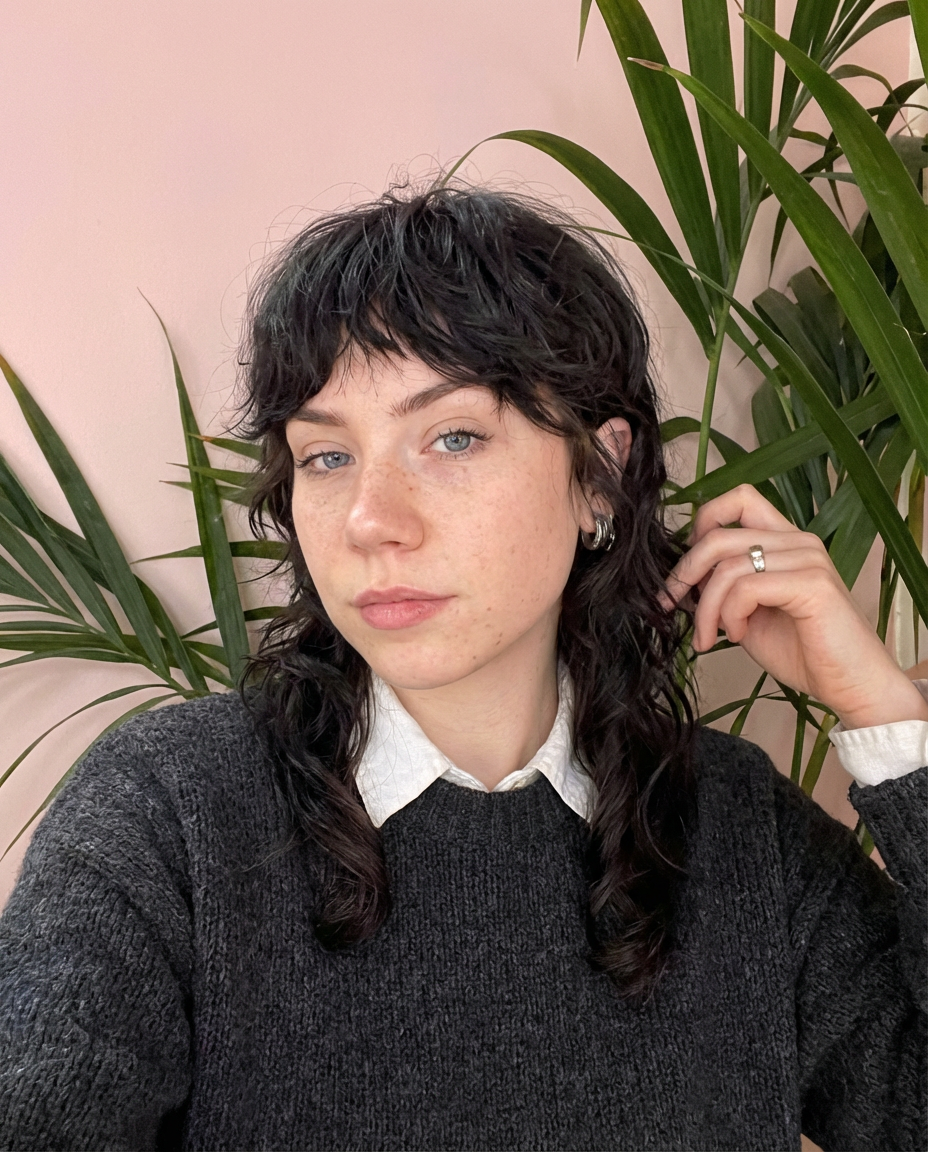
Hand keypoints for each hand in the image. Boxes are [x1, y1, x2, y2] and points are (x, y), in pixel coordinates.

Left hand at [666, 485, 927, 730]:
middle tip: (671, 604)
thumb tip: (685, 574)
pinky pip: (746, 588)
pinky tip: (737, 635)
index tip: (684, 571)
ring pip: (728, 566)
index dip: (700, 527)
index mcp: (785, 540)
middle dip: (685, 572)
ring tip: (709, 636)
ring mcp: (808, 559)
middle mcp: (799, 541)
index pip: (737, 499)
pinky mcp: (812, 584)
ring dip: (706, 607)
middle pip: (720, 533)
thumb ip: (724, 586)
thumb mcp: (748, 613)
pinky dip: (729, 615)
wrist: (851, 686)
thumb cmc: (804, 651)